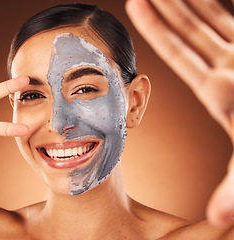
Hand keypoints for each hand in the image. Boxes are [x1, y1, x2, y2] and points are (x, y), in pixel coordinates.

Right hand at [126, 0, 233, 225]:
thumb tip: (219, 220)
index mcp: (221, 91)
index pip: (178, 51)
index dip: (155, 28)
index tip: (137, 4)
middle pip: (191, 27)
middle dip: (166, 6)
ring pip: (214, 18)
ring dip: (189, 2)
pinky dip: (219, 8)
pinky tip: (210, 2)